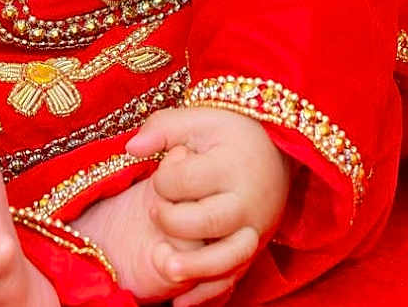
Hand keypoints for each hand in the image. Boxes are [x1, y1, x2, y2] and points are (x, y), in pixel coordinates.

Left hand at [126, 106, 292, 306]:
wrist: (277, 150)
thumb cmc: (230, 132)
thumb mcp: (199, 119)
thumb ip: (163, 127)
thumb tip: (130, 147)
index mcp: (230, 165)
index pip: (186, 180)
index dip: (162, 180)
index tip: (162, 174)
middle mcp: (246, 200)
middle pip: (207, 221)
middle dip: (171, 222)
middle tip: (153, 212)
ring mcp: (254, 229)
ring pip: (227, 258)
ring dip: (194, 269)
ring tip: (164, 268)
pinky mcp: (255, 249)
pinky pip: (234, 279)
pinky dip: (208, 294)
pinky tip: (180, 302)